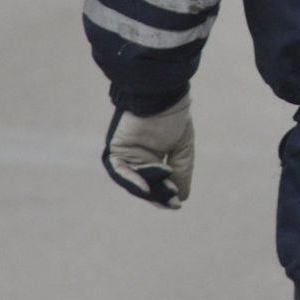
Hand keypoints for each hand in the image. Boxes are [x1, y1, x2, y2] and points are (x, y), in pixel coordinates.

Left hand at [102, 92, 193, 209]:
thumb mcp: (182, 148)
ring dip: (149, 190)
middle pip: (147, 185)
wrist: (162, 96)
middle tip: (172, 202)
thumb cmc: (173, 116)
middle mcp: (140, 157)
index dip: (167, 194)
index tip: (177, 204)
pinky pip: (120, 172)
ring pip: (134, 181)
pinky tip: (146, 188)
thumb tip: (181, 198)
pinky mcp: (117, 150)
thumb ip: (181, 171)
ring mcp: (127, 154)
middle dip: (159, 195)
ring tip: (166, 192)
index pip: (158, 182)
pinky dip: (132, 181)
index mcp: (155, 155)